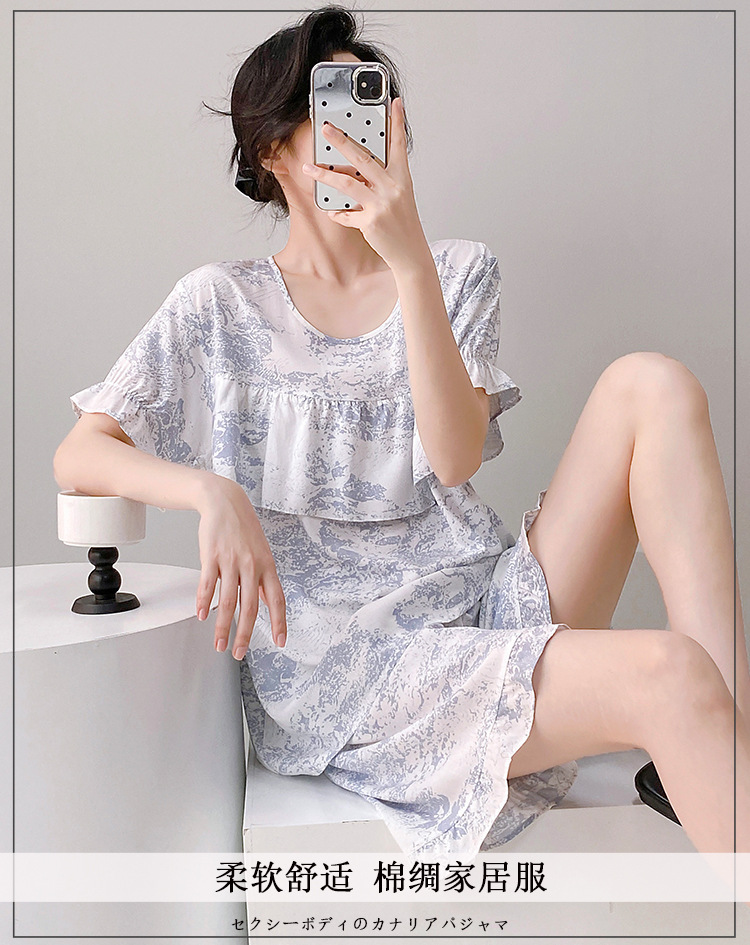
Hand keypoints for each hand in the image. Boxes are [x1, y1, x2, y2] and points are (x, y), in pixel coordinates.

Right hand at [195, 478, 286, 658]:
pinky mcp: (212, 556)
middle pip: (250, 607)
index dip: (279, 622)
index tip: (280, 641)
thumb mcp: (261, 552)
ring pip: (228, 601)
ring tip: (219, 644)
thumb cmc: (243, 528)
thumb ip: (263, 579)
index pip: (277, 599)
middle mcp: (252, 566)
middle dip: (245, 634)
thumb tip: (267, 601)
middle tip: (239, 653)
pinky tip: (202, 615)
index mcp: (267, 566)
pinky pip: (208, 584)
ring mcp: (231, 561)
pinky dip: (205, 602)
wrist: (224, 501)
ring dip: (222, 627)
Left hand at [301, 97, 429, 271]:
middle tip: (326, 128)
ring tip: (308, 167)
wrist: (410, 252)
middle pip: (362, 159)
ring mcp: (380, 205)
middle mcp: (392, 188)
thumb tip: (357, 170)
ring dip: (324, 175)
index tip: (394, 102)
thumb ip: (381, 181)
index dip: (397, 123)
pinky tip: (332, 212)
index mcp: (401, 179)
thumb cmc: (403, 223)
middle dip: (341, 141)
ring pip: (346, 184)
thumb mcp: (399, 197)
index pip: (399, 146)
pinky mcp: (370, 222)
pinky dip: (337, 213)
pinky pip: (346, 214)